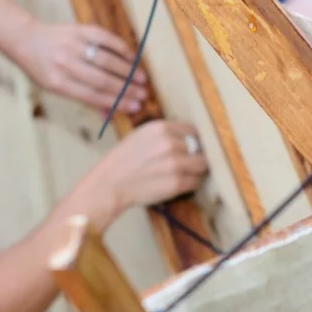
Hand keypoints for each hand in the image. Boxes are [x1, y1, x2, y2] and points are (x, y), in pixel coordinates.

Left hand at [14, 21, 147, 115]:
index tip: (135, 107)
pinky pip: (104, 38)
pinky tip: (132, 57)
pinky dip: (120, 48)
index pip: (92, 95)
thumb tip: (109, 114)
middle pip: (101, 79)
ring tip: (141, 79)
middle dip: (125, 89)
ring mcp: (72, 45)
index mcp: (57, 83)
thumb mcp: (54, 88)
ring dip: (127, 70)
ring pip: (105, 60)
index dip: (116, 102)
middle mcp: (64, 64)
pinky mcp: (78, 29)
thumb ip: (82, 98)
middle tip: (142, 94)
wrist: (26, 39)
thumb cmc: (42, 68)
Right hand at [70, 120, 207, 226]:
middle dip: (197, 155)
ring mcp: (174, 164)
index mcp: (160, 128)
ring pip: (202, 165)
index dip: (195, 140)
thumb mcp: (142, 135)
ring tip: (183, 173)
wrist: (110, 184)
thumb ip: (166, 134)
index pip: (194, 130)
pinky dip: (190, 184)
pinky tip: (177, 183)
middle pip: (200, 147)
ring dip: (196, 170)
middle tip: (189, 163)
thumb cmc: (124, 161)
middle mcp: (169, 143)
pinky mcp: (176, 183)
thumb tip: (191, 138)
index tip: (193, 147)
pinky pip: (195, 182)